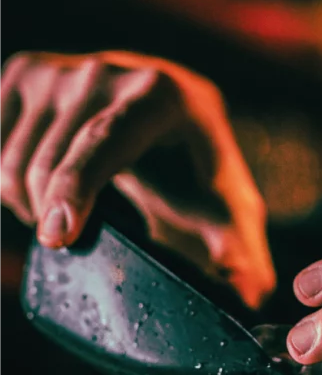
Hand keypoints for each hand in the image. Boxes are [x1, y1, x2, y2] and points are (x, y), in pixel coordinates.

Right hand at [0, 50, 274, 306]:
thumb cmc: (203, 185)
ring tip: (68, 218)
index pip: (107, 138)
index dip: (77, 186)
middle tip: (76, 245)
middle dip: (53, 218)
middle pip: (51, 159)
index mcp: (165, 95)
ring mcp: (61, 68)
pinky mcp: (23, 74)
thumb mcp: (233, 222)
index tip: (57, 237)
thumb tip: (245, 306)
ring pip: (11, 157)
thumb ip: (246, 267)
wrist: (174, 132)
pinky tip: (41, 194)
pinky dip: (6, 183)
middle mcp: (110, 69)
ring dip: (28, 205)